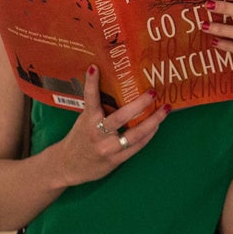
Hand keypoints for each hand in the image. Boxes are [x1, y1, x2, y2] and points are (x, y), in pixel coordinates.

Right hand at [50, 67, 166, 186]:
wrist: (68, 165)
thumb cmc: (80, 138)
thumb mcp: (84, 121)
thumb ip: (98, 109)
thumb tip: (119, 89)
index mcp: (88, 120)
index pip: (90, 99)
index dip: (92, 84)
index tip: (95, 68)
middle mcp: (97, 134)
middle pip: (120, 117)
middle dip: (139, 104)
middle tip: (152, 93)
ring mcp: (107, 148)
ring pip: (134, 134)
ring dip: (153, 121)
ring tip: (164, 109)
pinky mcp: (116, 160)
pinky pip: (136, 146)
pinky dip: (148, 135)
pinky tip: (157, 125)